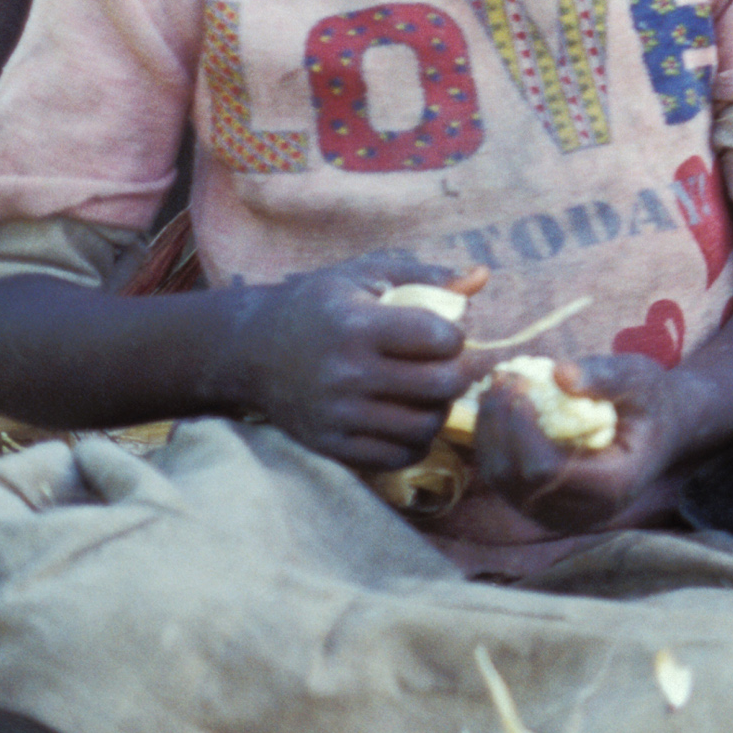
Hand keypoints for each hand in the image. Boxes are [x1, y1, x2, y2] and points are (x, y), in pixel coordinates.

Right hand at [217, 255, 482, 471]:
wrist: (249, 350)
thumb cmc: (318, 306)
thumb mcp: (364, 276)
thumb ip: (426, 276)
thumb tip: (483, 277)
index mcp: (358, 326)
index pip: (442, 339)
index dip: (456, 337)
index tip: (444, 335)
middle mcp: (347, 373)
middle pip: (442, 386)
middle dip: (458, 374)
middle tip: (448, 367)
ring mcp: (337, 415)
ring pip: (424, 426)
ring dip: (439, 410)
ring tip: (427, 393)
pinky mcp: (329, 445)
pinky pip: (396, 456)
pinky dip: (414, 441)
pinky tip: (408, 419)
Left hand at [468, 352, 689, 534]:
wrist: (663, 430)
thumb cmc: (651, 401)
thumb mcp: (640, 378)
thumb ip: (606, 376)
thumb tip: (559, 373)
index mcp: (614, 485)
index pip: (548, 471)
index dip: (522, 430)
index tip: (519, 384)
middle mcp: (585, 511)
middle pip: (517, 479)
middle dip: (499, 425)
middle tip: (502, 378)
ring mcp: (561, 514)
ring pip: (502, 482)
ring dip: (489, 433)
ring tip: (496, 388)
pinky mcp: (543, 506)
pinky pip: (502, 480)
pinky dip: (493, 443)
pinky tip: (499, 408)